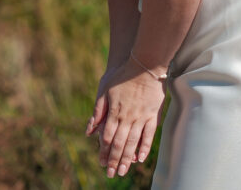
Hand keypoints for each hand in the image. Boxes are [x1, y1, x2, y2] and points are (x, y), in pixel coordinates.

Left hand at [86, 58, 164, 177]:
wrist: (143, 66)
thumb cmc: (121, 76)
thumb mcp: (104, 90)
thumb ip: (97, 111)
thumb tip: (89, 130)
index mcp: (114, 112)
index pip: (106, 137)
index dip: (103, 151)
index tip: (102, 163)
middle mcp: (127, 117)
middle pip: (119, 143)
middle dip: (114, 160)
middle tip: (112, 174)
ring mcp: (140, 117)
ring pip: (132, 142)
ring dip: (127, 158)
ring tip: (123, 171)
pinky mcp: (152, 115)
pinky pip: (148, 135)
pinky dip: (144, 148)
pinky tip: (140, 158)